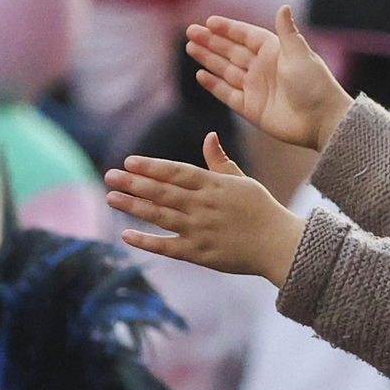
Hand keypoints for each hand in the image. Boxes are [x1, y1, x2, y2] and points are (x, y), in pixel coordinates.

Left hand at [106, 132, 306, 285]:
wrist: (279, 245)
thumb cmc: (261, 210)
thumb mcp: (242, 180)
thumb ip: (219, 161)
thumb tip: (208, 136)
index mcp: (213, 185)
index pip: (176, 172)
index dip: (151, 166)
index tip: (129, 161)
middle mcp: (203, 205)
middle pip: (162, 192)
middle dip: (133, 183)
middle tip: (109, 176)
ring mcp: (199, 230)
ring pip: (160, 215)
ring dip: (133, 206)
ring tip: (111, 198)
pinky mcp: (199, 253)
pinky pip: (167, 246)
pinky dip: (146, 241)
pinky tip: (126, 233)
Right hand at [186, 6, 352, 152]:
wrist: (321, 121)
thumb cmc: (315, 85)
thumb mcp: (300, 54)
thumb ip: (287, 32)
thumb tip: (283, 7)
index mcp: (274, 51)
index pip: (245, 35)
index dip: (227, 29)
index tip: (209, 22)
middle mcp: (262, 67)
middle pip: (231, 51)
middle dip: (211, 41)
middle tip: (190, 32)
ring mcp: (255, 87)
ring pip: (225, 69)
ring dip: (208, 58)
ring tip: (190, 48)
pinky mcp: (251, 108)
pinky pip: (227, 93)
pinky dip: (214, 84)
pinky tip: (201, 74)